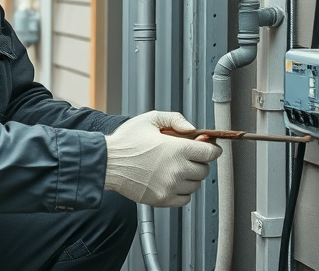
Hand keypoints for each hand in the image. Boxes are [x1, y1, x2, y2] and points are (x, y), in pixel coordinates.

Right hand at [103, 111, 221, 206]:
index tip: (208, 148)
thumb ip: (175, 119)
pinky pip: (185, 199)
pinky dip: (182, 192)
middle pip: (204, 170)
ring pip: (195, 185)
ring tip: (175, 168)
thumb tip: (192, 128)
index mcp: (177, 149)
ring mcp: (170, 186)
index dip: (211, 149)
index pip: (210, 153)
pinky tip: (171, 181)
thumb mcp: (150, 119)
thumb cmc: (126, 141)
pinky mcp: (162, 199)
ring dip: (190, 177)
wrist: (107, 163)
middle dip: (198, 162)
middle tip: (185, 156)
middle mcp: (177, 169)